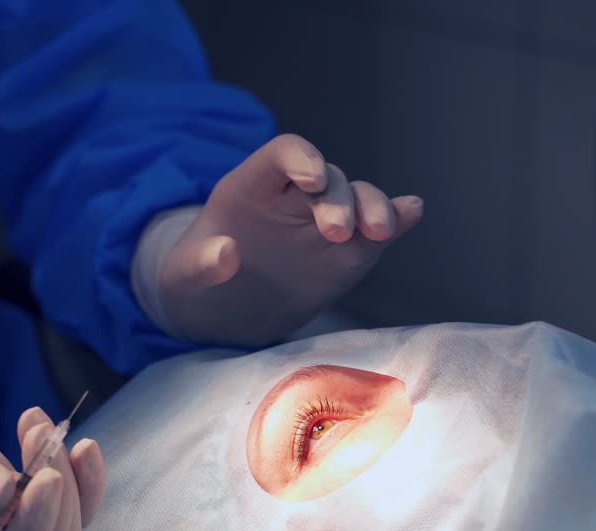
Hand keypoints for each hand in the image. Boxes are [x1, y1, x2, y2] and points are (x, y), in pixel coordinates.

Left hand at [152, 134, 422, 345]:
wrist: (223, 313)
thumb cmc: (197, 282)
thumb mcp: (184, 276)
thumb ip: (199, 263)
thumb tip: (226, 252)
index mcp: (253, 186)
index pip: (284, 152)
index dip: (302, 158)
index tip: (311, 180)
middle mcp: (295, 196)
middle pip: (328, 178)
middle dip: (337, 199)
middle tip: (337, 232)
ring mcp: (325, 222)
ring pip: (358, 199)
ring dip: (373, 209)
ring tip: (379, 233)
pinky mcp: (349, 252)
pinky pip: (376, 230)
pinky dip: (396, 218)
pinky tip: (412, 212)